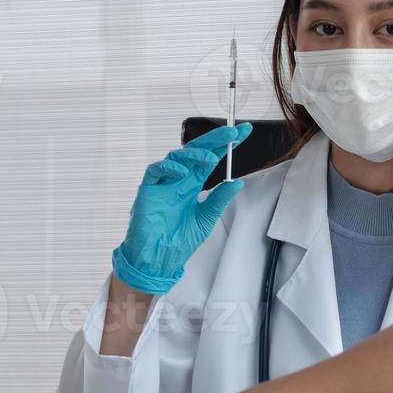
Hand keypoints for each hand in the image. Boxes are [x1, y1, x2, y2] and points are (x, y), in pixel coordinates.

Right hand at [111, 123, 252, 294]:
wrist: (159, 260)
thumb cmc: (179, 240)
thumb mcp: (206, 218)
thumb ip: (219, 199)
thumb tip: (237, 182)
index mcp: (193, 184)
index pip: (211, 158)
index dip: (226, 145)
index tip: (244, 133)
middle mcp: (179, 180)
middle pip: (197, 151)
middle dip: (215, 139)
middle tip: (232, 132)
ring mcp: (163, 183)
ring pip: (177, 156)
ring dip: (195, 153)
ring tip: (210, 157)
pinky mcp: (148, 190)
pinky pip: (155, 171)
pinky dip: (169, 167)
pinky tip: (182, 171)